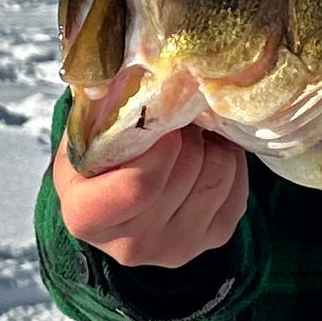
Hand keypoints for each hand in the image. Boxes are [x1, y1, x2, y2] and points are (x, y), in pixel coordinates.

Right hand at [55, 127, 249, 269]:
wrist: (113, 199)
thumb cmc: (96, 158)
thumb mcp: (84, 133)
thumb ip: (106, 110)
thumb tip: (148, 72)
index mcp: (87, 216)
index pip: (139, 185)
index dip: (160, 145)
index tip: (162, 121)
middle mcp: (130, 244)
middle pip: (184, 174)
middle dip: (186, 134)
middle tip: (177, 117)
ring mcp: (174, 248)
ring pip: (216, 177)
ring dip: (210, 144)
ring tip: (191, 134)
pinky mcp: (211, 240)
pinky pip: (237, 188)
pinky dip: (228, 160)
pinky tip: (207, 152)